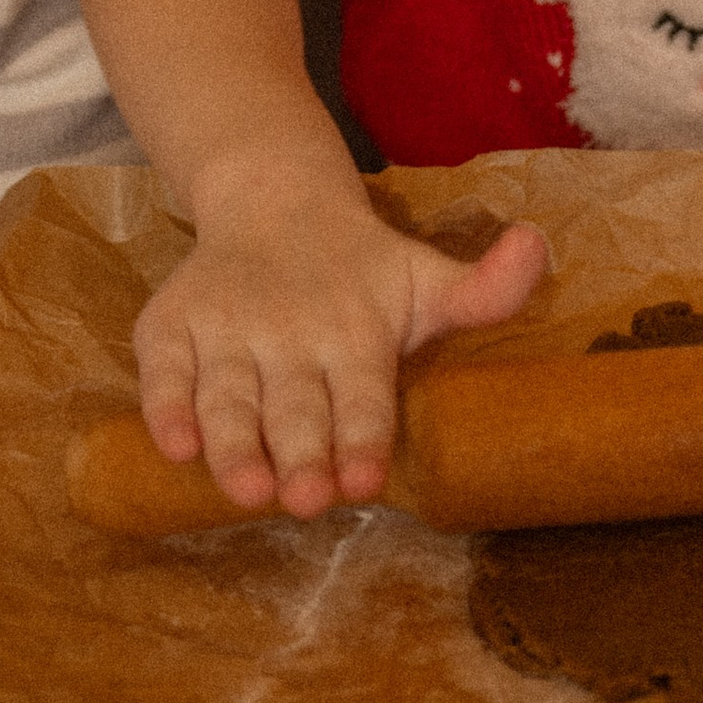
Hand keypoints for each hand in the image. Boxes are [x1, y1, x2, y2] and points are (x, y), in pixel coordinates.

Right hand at [133, 161, 547, 516]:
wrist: (277, 202)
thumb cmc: (364, 270)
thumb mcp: (428, 277)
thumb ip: (486, 289)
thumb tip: (539, 244)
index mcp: (357, 331)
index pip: (365, 393)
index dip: (365, 436)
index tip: (366, 480)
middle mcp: (290, 332)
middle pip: (296, 405)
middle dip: (302, 454)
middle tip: (306, 500)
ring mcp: (228, 329)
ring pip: (228, 395)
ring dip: (235, 444)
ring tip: (247, 489)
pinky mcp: (173, 325)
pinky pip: (163, 370)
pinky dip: (166, 407)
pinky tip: (175, 446)